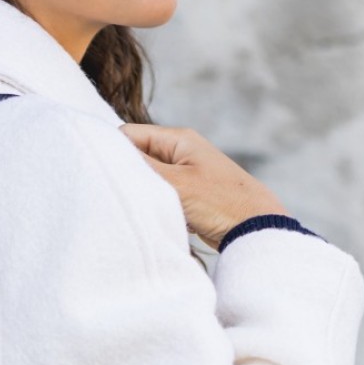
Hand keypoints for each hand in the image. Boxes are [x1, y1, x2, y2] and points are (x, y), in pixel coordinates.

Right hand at [120, 123, 289, 249]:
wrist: (257, 229)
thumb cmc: (219, 202)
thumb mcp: (174, 183)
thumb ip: (140, 167)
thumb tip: (106, 152)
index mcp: (177, 139)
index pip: (128, 135)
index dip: (113, 154)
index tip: (107, 177)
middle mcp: (180, 151)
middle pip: (137, 157)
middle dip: (130, 177)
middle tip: (128, 196)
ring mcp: (185, 173)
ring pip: (148, 180)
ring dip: (145, 195)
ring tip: (154, 208)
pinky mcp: (189, 194)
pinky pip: (161, 196)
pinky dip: (160, 207)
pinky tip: (168, 218)